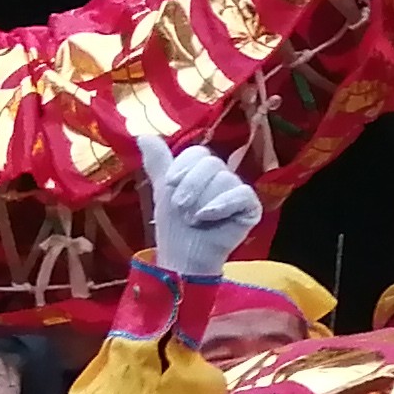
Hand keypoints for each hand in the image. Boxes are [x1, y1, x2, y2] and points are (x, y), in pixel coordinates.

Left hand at [128, 105, 262, 281]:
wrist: (185, 257)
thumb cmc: (174, 227)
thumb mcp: (163, 191)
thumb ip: (158, 162)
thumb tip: (142, 135)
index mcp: (202, 170)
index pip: (198, 153)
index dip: (183, 167)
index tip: (170, 184)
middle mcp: (222, 177)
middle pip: (212, 164)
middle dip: (191, 187)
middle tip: (181, 208)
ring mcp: (238, 192)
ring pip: (224, 179)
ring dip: (202, 201)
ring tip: (194, 219)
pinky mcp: (250, 207)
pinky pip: (241, 194)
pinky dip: (221, 204)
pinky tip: (208, 216)